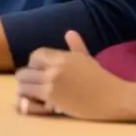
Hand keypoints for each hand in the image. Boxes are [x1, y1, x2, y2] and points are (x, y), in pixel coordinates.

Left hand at [15, 31, 135, 122]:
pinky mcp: (52, 99)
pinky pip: (29, 97)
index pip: (35, 55)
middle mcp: (54, 68)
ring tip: (33, 95)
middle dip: (27, 78)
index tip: (40, 72)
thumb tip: (70, 32)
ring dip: (25, 90)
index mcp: (62, 56)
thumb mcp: (87, 59)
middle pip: (25, 70)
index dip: (34, 63)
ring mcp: (52, 83)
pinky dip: (29, 101)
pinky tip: (38, 103)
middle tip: (34, 85)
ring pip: (23, 84)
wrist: (112, 97)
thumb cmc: (101, 79)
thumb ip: (76, 46)